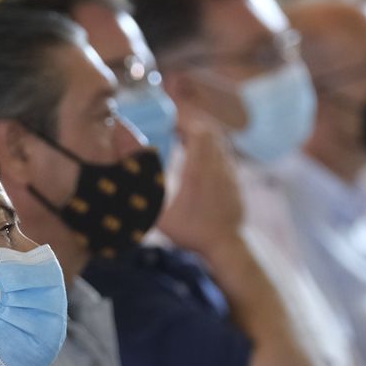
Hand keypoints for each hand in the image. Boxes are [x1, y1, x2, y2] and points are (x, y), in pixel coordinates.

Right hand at [158, 118, 244, 256]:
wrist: (226, 245)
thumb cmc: (191, 232)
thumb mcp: (161, 216)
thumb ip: (146, 190)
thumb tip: (131, 170)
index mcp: (199, 172)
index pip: (196, 132)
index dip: (183, 121)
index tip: (167, 120)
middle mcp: (218, 166)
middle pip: (209, 130)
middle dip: (190, 122)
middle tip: (172, 123)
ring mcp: (229, 171)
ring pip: (219, 138)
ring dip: (201, 132)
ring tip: (182, 133)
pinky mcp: (235, 177)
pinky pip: (224, 150)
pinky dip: (210, 144)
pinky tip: (197, 151)